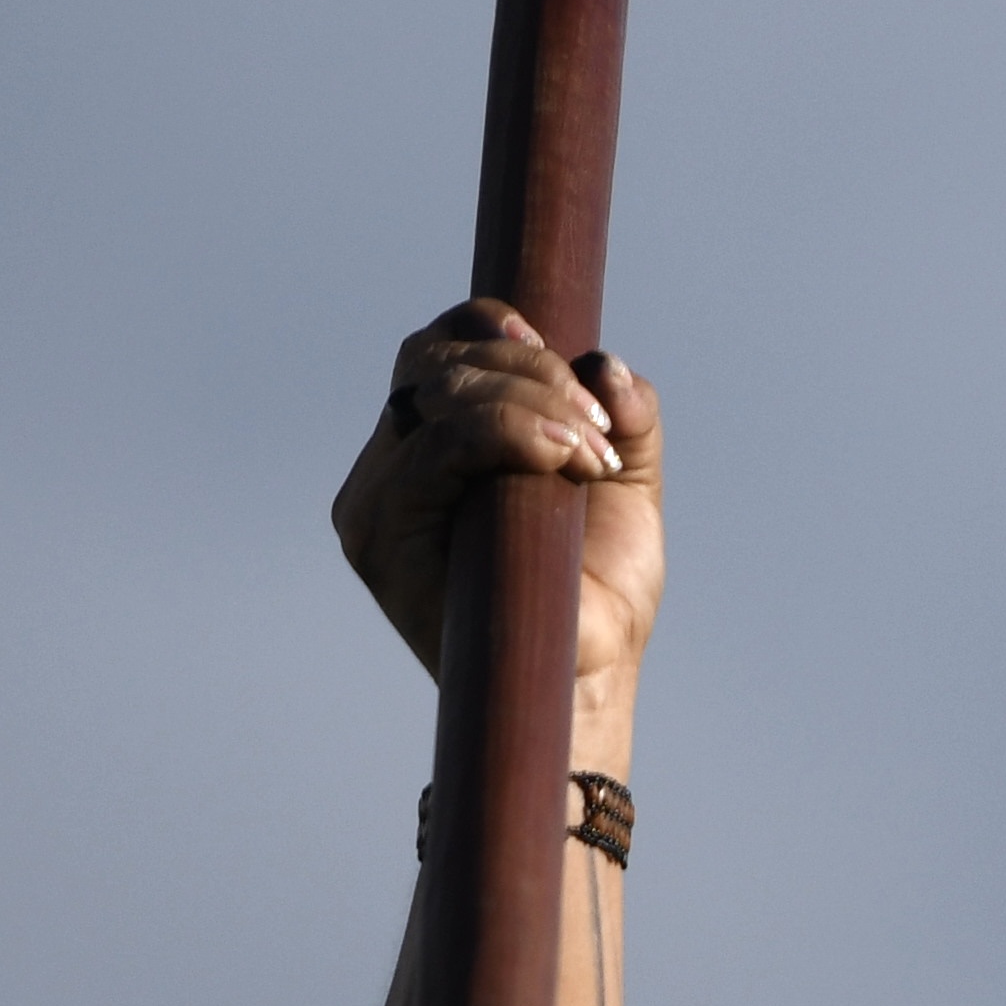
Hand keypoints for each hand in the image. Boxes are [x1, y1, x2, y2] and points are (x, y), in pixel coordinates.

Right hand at [332, 303, 661, 699]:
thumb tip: (606, 361)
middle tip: (598, 427)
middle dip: (529, 370)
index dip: (492, 328)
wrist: (584, 677)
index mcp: (431, 443)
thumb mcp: (627, 481)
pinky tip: (564, 458)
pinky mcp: (382, 538)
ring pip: (437, 397)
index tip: (567, 361)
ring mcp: (378, 502)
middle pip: (434, 360)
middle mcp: (390, 467)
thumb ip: (627, 415)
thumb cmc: (596, 591)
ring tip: (591, 453)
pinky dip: (506, 434)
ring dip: (527, 403)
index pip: (439, 350)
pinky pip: (434, 450)